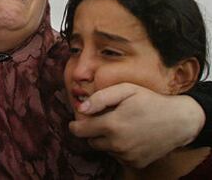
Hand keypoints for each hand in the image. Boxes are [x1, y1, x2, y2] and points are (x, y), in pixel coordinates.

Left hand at [69, 83, 205, 167]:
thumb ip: (101, 98)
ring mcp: (127, 156)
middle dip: (93, 131)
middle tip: (106, 119)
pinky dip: (120, 148)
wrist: (179, 120)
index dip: (75, 126)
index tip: (75, 122)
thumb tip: (81, 108)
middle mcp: (118, 144)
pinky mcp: (136, 163)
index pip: (80, 131)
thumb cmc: (150, 101)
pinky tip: (131, 136)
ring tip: (122, 126)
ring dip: (107, 140)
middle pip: (91, 141)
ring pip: (105, 149)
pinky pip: (118, 156)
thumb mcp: (125, 90)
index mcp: (112, 125)